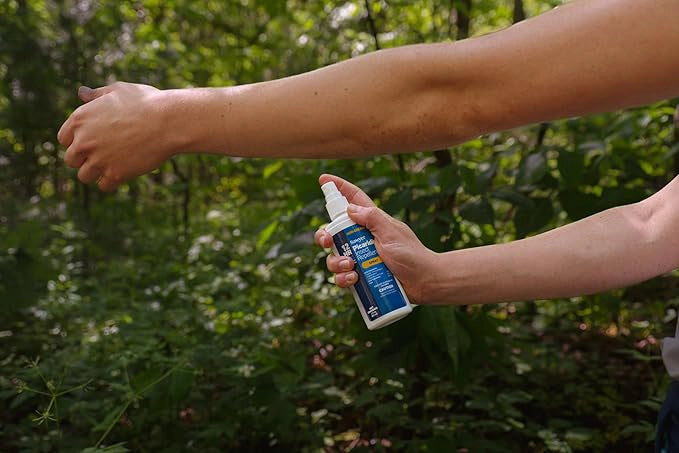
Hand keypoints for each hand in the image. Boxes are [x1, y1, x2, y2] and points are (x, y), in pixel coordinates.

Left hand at [57, 82, 175, 190]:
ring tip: (115, 164)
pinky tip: (124, 171)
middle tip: (105, 154)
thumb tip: (81, 92)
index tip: (93, 142)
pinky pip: (104, 186)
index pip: (64, 139)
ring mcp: (99, 159)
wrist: (169, 121)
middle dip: (85, 158)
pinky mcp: (115, 174)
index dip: (78, 141)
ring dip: (97, 172)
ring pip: (85, 176)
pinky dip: (112, 181)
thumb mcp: (119, 91)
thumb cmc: (146, 102)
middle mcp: (84, 141)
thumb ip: (97, 94)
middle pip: (71, 160)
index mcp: (80, 119)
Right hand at [314, 174, 438, 304]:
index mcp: (373, 222)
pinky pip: (341, 277)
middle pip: (334, 232)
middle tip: (328, 241)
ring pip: (334, 257)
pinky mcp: (360, 276)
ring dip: (336, 262)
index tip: (323, 179)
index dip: (339, 188)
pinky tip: (353, 279)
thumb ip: (372, 218)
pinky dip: (343, 278)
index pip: (353, 199)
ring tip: (351, 266)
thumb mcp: (391, 233)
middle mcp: (363, 238)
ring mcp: (360, 258)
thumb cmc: (412, 255)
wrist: (424, 282)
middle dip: (324, 236)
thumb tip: (350, 208)